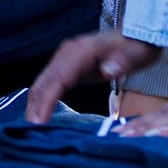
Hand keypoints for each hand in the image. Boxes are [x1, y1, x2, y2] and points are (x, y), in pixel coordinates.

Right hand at [28, 32, 162, 121]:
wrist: (138, 34)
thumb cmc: (138, 47)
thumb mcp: (137, 54)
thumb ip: (123, 61)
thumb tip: (106, 69)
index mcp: (82, 51)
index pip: (58, 78)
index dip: (46, 101)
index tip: (38, 123)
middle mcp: (68, 52)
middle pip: (44, 81)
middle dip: (35, 107)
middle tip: (29, 134)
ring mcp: (65, 57)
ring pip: (42, 82)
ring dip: (35, 104)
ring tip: (32, 130)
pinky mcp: (67, 65)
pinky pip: (50, 83)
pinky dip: (42, 99)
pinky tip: (40, 115)